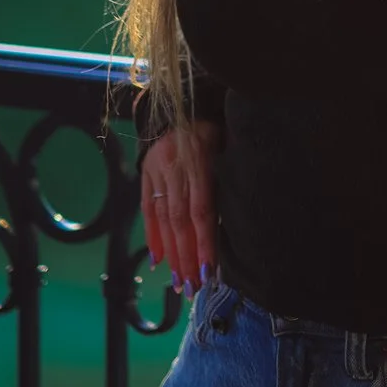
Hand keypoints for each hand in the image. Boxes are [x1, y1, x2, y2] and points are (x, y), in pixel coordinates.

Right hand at [141, 121, 223, 298]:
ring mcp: (157, 169)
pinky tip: (157, 259)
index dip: (205, 241)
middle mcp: (176, 166)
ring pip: (164, 217)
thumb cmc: (218, 125)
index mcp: (200, 158)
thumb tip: (240, 220)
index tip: (210, 270)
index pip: (201, 208)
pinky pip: (147, 207)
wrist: (183, 98)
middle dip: (188, 257)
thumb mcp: (229, 142)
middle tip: (193, 288)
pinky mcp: (146, 171)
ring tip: (179, 282)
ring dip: (172, 253)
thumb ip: (230, 176)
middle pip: (181, 220)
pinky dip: (152, 235)